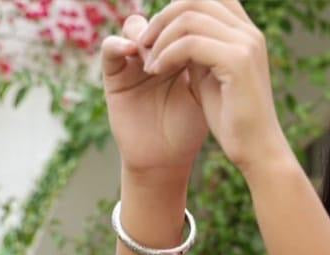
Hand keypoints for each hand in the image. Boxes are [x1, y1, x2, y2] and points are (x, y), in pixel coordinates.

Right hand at [101, 4, 209, 176]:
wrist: (166, 160)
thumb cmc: (189, 130)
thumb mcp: (204, 92)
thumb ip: (206, 59)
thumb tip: (218, 27)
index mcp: (180, 54)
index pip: (182, 22)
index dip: (190, 22)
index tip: (204, 35)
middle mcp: (156, 52)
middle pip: (160, 19)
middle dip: (170, 26)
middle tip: (181, 43)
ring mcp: (134, 61)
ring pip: (135, 27)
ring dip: (148, 36)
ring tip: (157, 58)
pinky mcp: (114, 74)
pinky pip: (110, 47)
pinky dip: (119, 44)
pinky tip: (133, 52)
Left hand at [138, 0, 287, 172]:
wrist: (256, 151)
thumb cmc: (233, 120)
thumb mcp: (208, 76)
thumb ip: (195, 50)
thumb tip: (170, 32)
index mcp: (246, 33)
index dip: (176, 6)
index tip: (156, 33)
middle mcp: (249, 33)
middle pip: (195, 0)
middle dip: (162, 18)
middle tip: (143, 43)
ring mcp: (246, 44)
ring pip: (189, 17)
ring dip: (161, 38)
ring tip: (149, 63)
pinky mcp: (238, 62)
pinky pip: (190, 43)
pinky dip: (167, 54)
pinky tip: (156, 69)